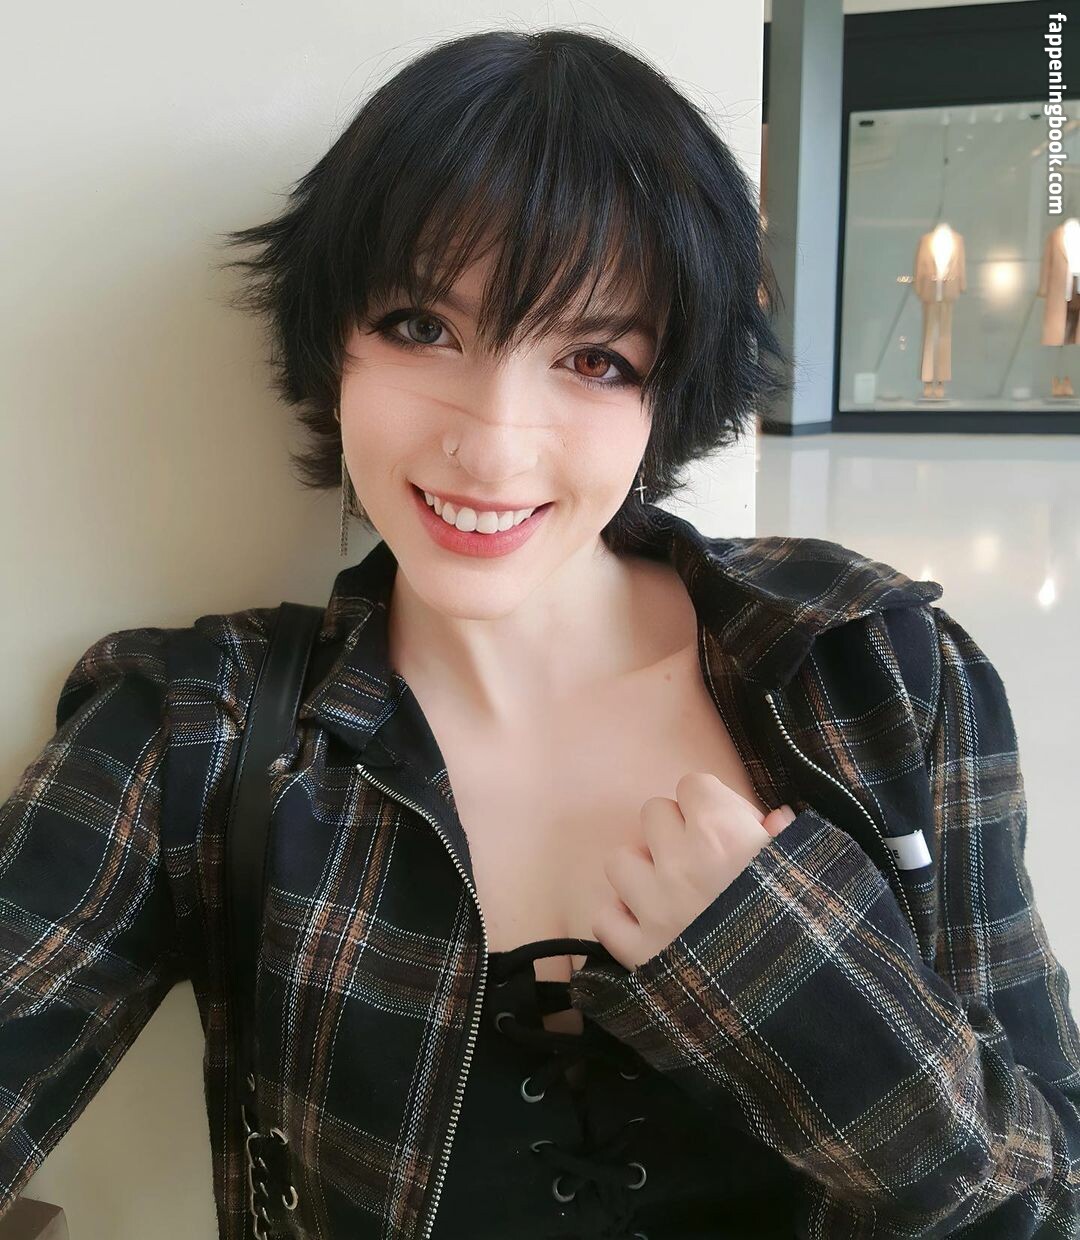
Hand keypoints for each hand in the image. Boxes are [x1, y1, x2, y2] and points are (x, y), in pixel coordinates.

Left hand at [592, 774, 797, 970]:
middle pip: (653, 813)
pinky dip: (624, 922)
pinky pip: (606, 917)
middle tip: (704, 861)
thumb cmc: (815, 929)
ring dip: (644, 872)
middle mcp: (680, 862)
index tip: (733, 830)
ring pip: (620, 860)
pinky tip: (652, 928)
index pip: (693, 785)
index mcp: (724, 833)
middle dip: (677, 831)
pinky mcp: (638, 953)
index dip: (713, 805)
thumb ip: (789, 838)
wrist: (803, 1005)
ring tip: (674, 894)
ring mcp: (654, 908)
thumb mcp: (816, 873)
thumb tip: (772, 820)